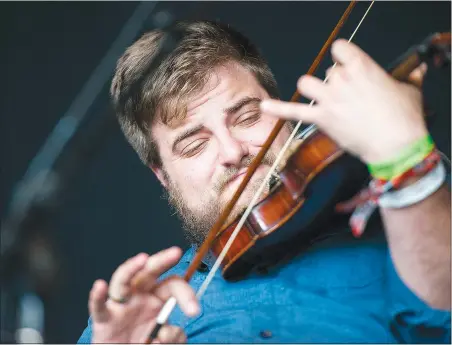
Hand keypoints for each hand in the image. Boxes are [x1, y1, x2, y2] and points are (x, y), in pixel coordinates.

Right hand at [89, 247, 198, 342]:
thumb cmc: (144, 341)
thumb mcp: (166, 339)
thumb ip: (173, 335)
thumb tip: (170, 332)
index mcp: (157, 297)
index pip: (173, 285)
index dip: (186, 295)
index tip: (195, 311)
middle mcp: (139, 295)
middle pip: (150, 271)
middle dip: (162, 260)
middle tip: (176, 253)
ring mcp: (120, 305)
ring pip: (122, 280)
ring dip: (131, 268)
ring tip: (142, 259)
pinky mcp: (104, 319)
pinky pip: (98, 307)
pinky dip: (97, 297)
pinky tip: (100, 286)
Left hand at [260, 39, 428, 163]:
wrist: (396, 145)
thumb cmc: (406, 117)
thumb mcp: (410, 91)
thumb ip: (408, 78)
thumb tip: (417, 71)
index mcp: (362, 66)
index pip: (340, 48)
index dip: (343, 57)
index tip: (349, 66)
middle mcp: (341, 79)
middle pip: (327, 71)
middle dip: (335, 82)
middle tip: (349, 98)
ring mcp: (329, 99)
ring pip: (307, 83)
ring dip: (313, 89)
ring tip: (323, 99)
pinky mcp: (321, 119)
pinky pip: (294, 110)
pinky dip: (278, 108)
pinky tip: (263, 106)